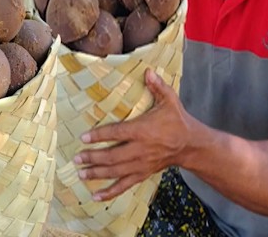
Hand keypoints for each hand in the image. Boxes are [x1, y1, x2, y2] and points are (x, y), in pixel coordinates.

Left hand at [74, 68, 193, 201]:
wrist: (190, 145)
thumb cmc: (177, 120)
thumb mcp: (170, 100)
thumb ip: (158, 86)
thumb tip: (147, 70)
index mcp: (143, 130)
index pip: (117, 133)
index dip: (100, 136)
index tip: (83, 138)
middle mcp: (140, 149)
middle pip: (113, 156)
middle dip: (93, 158)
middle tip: (77, 159)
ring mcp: (141, 164)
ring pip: (116, 172)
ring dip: (97, 174)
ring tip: (81, 174)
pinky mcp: (143, 173)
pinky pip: (124, 185)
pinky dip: (110, 192)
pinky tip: (96, 196)